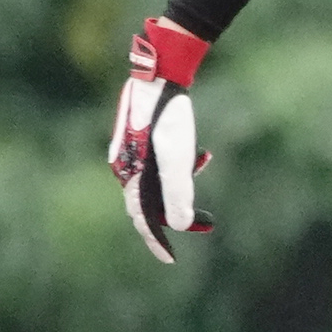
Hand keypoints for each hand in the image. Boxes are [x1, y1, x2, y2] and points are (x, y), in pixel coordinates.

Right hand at [109, 16, 213, 262]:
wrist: (161, 72)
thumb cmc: (167, 115)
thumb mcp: (176, 156)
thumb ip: (177, 191)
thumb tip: (178, 225)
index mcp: (129, 174)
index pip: (141, 218)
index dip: (155, 241)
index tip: (169, 260)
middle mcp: (125, 165)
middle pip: (150, 201)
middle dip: (177, 212)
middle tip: (206, 222)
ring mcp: (132, 151)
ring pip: (158, 182)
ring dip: (182, 185)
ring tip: (202, 168)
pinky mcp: (142, 137)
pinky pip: (161, 163)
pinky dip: (181, 166)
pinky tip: (200, 155)